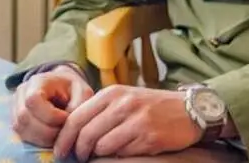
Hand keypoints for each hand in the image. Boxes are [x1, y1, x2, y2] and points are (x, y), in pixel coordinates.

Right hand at [10, 65, 94, 147]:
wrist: (62, 88)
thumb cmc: (73, 90)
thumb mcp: (82, 92)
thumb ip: (78, 106)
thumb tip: (67, 125)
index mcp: (37, 81)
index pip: (33, 100)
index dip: (50, 115)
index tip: (66, 118)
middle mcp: (21, 93)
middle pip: (24, 118)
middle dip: (47, 131)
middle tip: (64, 132)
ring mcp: (15, 106)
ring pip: (21, 129)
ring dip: (42, 138)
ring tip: (59, 136)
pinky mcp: (16, 120)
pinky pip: (21, 135)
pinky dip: (38, 140)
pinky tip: (51, 137)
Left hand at [54, 85, 201, 160]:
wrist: (188, 110)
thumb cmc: (150, 106)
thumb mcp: (123, 99)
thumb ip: (100, 111)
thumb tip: (73, 133)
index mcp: (111, 93)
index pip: (77, 117)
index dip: (64, 137)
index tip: (60, 151)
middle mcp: (122, 104)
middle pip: (86, 133)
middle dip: (78, 151)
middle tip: (78, 158)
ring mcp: (136, 120)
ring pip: (103, 146)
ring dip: (99, 155)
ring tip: (102, 155)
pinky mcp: (150, 136)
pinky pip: (123, 153)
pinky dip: (119, 156)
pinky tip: (124, 152)